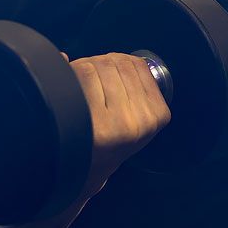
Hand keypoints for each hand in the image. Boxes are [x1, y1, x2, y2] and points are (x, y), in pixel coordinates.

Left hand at [61, 52, 171, 195]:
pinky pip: (82, 77)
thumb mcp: (133, 116)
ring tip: (78, 89)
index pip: (137, 65)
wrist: (85, 172)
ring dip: (81, 69)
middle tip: (86, 81)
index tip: (105, 72)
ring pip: (96, 67)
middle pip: (115, 63)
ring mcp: (120, 123)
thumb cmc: (107, 138)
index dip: (117, 61)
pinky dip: (70, 77)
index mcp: (158, 114)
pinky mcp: (96, 125)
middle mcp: (142, 119)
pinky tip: (70, 94)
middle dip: (96, 64)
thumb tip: (110, 55)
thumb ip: (131, 83)